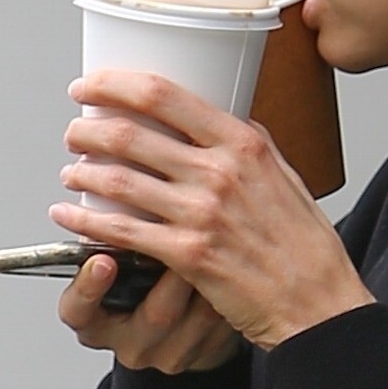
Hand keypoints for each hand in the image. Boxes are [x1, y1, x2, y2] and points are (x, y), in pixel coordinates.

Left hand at [49, 71, 374, 352]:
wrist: (318, 303)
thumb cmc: (306, 246)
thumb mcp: (286, 177)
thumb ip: (251, 146)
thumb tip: (222, 118)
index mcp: (243, 144)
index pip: (164, 95)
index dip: (115, 85)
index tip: (92, 85)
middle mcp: (220, 172)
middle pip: (131, 134)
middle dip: (88, 130)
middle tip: (75, 132)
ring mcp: (201, 214)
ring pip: (118, 181)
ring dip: (82, 173)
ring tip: (71, 173)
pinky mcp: (187, 255)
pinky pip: (121, 232)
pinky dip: (86, 222)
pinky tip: (69, 217)